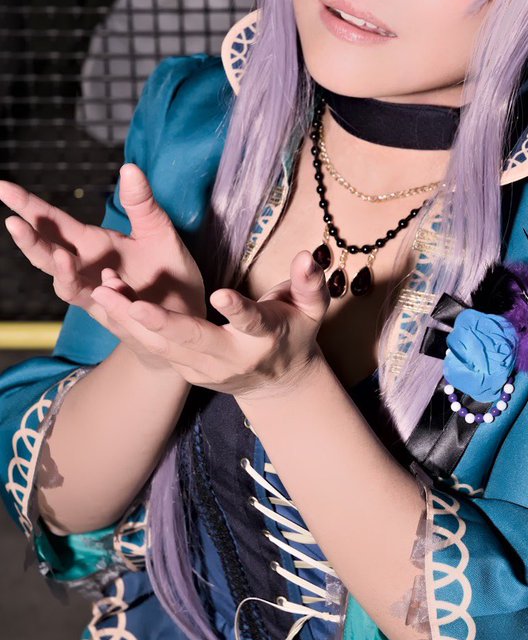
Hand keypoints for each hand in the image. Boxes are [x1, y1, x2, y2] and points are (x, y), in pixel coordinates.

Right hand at [0, 165, 206, 368]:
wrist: (187, 315)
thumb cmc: (169, 273)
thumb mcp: (158, 231)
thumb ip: (141, 203)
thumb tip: (129, 166)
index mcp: (92, 243)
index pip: (52, 221)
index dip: (27, 205)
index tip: (2, 186)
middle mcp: (87, 268)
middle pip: (48, 254)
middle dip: (30, 240)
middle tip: (13, 223)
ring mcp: (98, 294)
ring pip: (66, 284)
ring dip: (61, 272)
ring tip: (61, 255)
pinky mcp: (117, 315)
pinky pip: (101, 307)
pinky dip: (103, 295)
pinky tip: (108, 284)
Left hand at [89, 249, 330, 398]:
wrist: (278, 383)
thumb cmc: (294, 332)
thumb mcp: (311, 309)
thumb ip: (308, 283)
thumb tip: (304, 256)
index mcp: (264, 339)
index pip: (251, 322)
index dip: (237, 310)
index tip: (219, 294)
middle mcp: (232, 358)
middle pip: (194, 340)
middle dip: (162, 322)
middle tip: (132, 301)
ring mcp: (206, 370)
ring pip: (164, 347)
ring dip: (131, 322)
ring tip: (103, 292)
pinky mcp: (188, 373)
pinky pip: (155, 350)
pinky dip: (129, 328)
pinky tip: (107, 302)